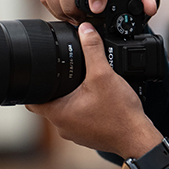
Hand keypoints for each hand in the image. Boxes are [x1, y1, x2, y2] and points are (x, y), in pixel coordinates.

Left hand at [27, 22, 163, 158]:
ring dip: (69, 99)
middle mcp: (63, 126)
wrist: (138, 138)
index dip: (31, 86)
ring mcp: (75, 133)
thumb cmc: (119, 114)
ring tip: (81, 85)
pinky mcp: (88, 136)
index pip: (30, 100)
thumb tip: (85, 30)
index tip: (37, 74)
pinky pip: (79, 119)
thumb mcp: (103, 74)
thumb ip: (92, 49)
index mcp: (58, 113)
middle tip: (62, 74)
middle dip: (53, 89)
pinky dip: (83, 109)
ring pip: (64, 112)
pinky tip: (96, 99)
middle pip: (48, 104)